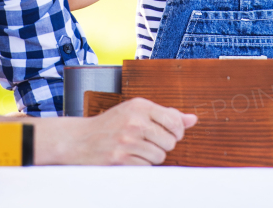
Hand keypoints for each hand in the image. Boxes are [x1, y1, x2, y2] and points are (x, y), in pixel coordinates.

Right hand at [35, 98, 196, 164]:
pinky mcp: (121, 159)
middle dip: (163, 145)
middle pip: (170, 141)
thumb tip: (192, 119)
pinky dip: (141, 165)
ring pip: (159, 156)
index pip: (175, 120)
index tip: (171, 134)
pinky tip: (130, 157)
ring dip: (151, 157)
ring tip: (138, 149)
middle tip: (149, 142)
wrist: (80, 140)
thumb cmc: (111, 124)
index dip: (178, 131)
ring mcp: (127, 141)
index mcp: (140, 106)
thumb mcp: (136, 111)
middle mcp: (134, 121)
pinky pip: (146, 167)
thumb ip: (165, 115)